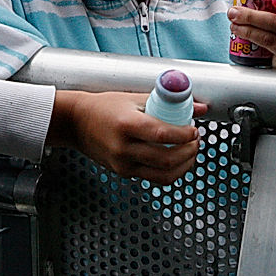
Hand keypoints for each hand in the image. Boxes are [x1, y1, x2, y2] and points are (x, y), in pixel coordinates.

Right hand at [48, 90, 202, 184]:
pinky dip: (170, 170)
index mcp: (127, 125)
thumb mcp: (134, 98)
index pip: (163, 134)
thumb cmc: (103, 108)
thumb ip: (167, 103)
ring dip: (184, 165)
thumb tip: (199, 107)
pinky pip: (154, 177)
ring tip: (189, 151)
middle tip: (195, 140)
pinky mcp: (124, 173)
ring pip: (164, 175)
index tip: (193, 129)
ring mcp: (123, 164)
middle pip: (167, 159)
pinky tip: (175, 159)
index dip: (185, 135)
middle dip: (189, 151)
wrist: (77, 123)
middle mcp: (124, 148)